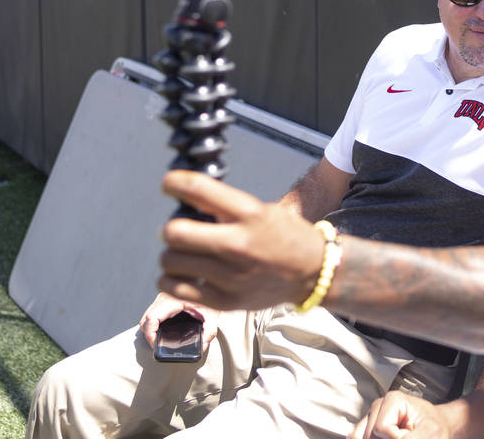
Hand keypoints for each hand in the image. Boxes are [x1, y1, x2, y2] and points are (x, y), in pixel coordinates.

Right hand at [139, 291, 220, 352]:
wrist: (210, 285)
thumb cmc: (210, 299)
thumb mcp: (213, 315)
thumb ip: (209, 332)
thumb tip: (201, 347)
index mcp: (173, 300)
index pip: (152, 318)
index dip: (150, 334)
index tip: (156, 344)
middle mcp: (164, 297)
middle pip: (146, 319)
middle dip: (149, 334)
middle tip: (157, 345)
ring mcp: (162, 298)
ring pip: (147, 317)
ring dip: (150, 329)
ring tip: (158, 340)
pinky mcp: (162, 300)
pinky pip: (151, 314)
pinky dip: (153, 324)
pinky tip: (160, 331)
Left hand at [158, 170, 325, 311]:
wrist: (314, 273)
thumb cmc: (287, 237)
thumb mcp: (264, 210)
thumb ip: (227, 208)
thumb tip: (188, 201)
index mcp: (250, 214)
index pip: (197, 189)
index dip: (173, 183)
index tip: (169, 185)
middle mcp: (238, 244)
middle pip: (174, 232)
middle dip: (171, 228)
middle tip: (178, 230)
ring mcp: (231, 276)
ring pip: (170, 261)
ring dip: (172, 255)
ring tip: (184, 255)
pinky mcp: (226, 301)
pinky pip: (176, 289)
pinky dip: (172, 280)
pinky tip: (184, 274)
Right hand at [350, 391, 451, 438]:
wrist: (435, 428)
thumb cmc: (435, 428)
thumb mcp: (431, 432)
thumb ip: (411, 438)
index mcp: (393, 400)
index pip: (380, 429)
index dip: (397, 438)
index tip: (412, 432)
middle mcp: (378, 406)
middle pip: (369, 436)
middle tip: (406, 434)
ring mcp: (371, 417)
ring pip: (361, 438)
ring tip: (397, 436)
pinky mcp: (367, 428)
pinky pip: (356, 438)